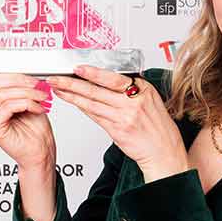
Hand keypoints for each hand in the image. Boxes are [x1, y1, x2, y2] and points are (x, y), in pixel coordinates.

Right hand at [0, 54, 56, 170]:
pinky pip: (9, 106)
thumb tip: (1, 51)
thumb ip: (8, 75)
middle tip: (34, 82)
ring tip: (41, 96)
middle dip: (15, 77)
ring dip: (27, 92)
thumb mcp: (20, 93)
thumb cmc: (32, 122)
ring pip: (2, 93)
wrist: (40, 148)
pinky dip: (28, 103)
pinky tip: (37, 108)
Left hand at [46, 66, 188, 181]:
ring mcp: (125, 117)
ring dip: (72, 96)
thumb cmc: (158, 128)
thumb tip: (106, 81)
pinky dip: (83, 109)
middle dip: (73, 83)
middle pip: (97, 90)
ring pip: (92, 103)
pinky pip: (96, 117)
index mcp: (143, 90)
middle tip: (57, 78)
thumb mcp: (151, 101)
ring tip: (58, 90)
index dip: (92, 73)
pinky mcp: (118, 131)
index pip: (113, 78)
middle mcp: (134, 102)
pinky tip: (73, 104)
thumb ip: (131, 91)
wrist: (164, 152)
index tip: (77, 68)